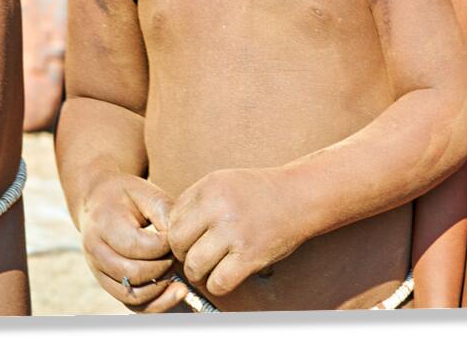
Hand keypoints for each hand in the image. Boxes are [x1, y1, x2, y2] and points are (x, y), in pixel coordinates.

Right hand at [79, 174, 188, 312]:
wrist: (97, 200)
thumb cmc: (127, 195)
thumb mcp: (146, 192)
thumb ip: (164, 213)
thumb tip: (181, 243)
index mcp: (104, 223)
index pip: (137, 246)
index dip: (164, 246)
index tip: (180, 238)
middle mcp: (96, 251)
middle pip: (134, 273)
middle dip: (164, 267)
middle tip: (180, 256)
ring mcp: (98, 271)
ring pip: (132, 295)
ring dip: (161, 290)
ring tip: (180, 277)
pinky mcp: (107, 284)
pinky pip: (132, 304)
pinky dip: (155, 303)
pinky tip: (174, 293)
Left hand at [168, 167, 299, 297]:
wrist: (300, 196)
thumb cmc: (258, 192)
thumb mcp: (224, 181)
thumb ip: (197, 201)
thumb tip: (167, 231)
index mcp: (209, 186)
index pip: (172, 218)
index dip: (177, 232)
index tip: (190, 238)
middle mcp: (218, 207)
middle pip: (177, 243)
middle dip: (183, 253)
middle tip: (196, 254)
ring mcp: (234, 232)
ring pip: (194, 266)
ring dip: (199, 272)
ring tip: (210, 266)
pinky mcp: (250, 256)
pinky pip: (218, 283)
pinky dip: (218, 284)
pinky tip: (226, 274)